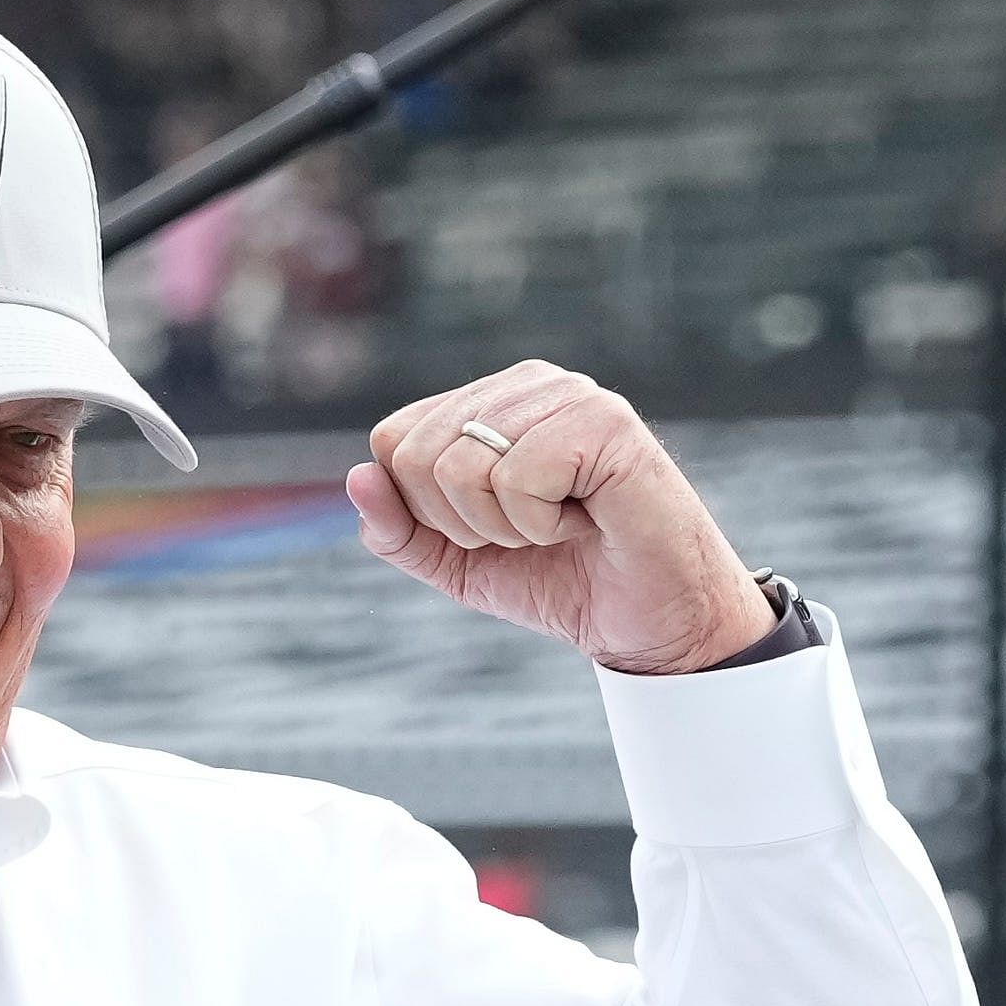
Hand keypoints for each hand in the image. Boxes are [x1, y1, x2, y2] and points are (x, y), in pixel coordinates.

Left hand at [347, 362, 776, 675]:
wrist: (650, 622)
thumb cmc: (561, 579)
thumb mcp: (457, 563)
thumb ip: (397, 529)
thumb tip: (356, 477)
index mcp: (488, 402)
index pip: (393, 442)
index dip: (423, 511)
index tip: (488, 530)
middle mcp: (527, 383)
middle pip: (416, 454)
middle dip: (461, 524)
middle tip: (527, 534)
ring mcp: (569, 395)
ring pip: (461, 467)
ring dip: (505, 528)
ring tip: (559, 526)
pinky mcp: (605, 422)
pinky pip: (516, 477)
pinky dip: (540, 524)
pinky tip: (584, 520)